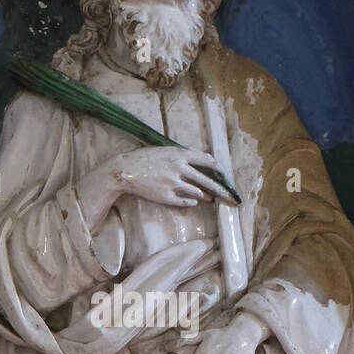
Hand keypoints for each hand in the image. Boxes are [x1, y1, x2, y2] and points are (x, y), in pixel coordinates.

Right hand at [77, 147, 232, 230]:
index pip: (206, 161)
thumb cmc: (144, 158)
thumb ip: (182, 154)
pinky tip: (194, 203)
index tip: (223, 173)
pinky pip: (184, 202)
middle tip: (229, 195)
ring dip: (205, 196)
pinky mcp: (166, 197)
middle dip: (220, 189)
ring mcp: (173, 184)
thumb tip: (201, 157)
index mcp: (179, 155)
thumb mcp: (164, 150)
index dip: (217, 168)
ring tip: (210, 199)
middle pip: (206, 180)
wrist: (125, 170)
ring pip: (197, 193)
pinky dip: (191, 203)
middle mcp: (179, 169)